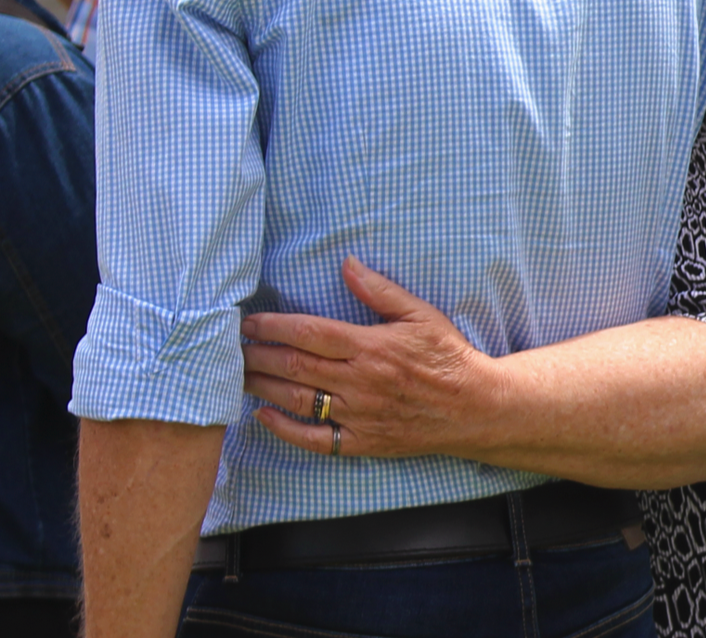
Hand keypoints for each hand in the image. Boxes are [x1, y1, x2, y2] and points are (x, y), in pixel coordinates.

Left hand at [240, 257, 502, 458]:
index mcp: (371, 345)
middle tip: (232, 349)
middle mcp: (359, 381)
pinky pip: (315, 439)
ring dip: (263, 387)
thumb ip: (380, 291)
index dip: (274, 326)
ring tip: (238, 376)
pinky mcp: (362, 441)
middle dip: (258, 356)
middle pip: (295, 366)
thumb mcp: (420, 314)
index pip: (310, 333)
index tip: (249, 322)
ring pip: (298, 400)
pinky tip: (263, 417)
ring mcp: (358, 414)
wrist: (474, 407)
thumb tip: (347, 265)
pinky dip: (285, 430)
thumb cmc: (448, 357)